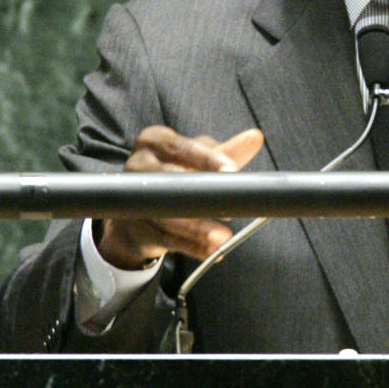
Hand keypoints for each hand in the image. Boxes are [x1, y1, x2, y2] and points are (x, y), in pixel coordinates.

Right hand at [96, 125, 263, 269]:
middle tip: (229, 209)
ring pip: (167, 215)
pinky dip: (190, 246)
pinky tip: (210, 250)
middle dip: (201, 198)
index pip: (183, 147)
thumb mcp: (199, 159)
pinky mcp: (136, 227)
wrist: (142, 206)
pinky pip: (164, 239)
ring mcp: (133, 198)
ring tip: (222, 237)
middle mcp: (137, 165)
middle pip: (170, 182)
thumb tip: (255, 138)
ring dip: (197, 228)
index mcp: (155, 141)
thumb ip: (226, 151)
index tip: (231, 171)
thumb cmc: (177, 173)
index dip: (208, 160)